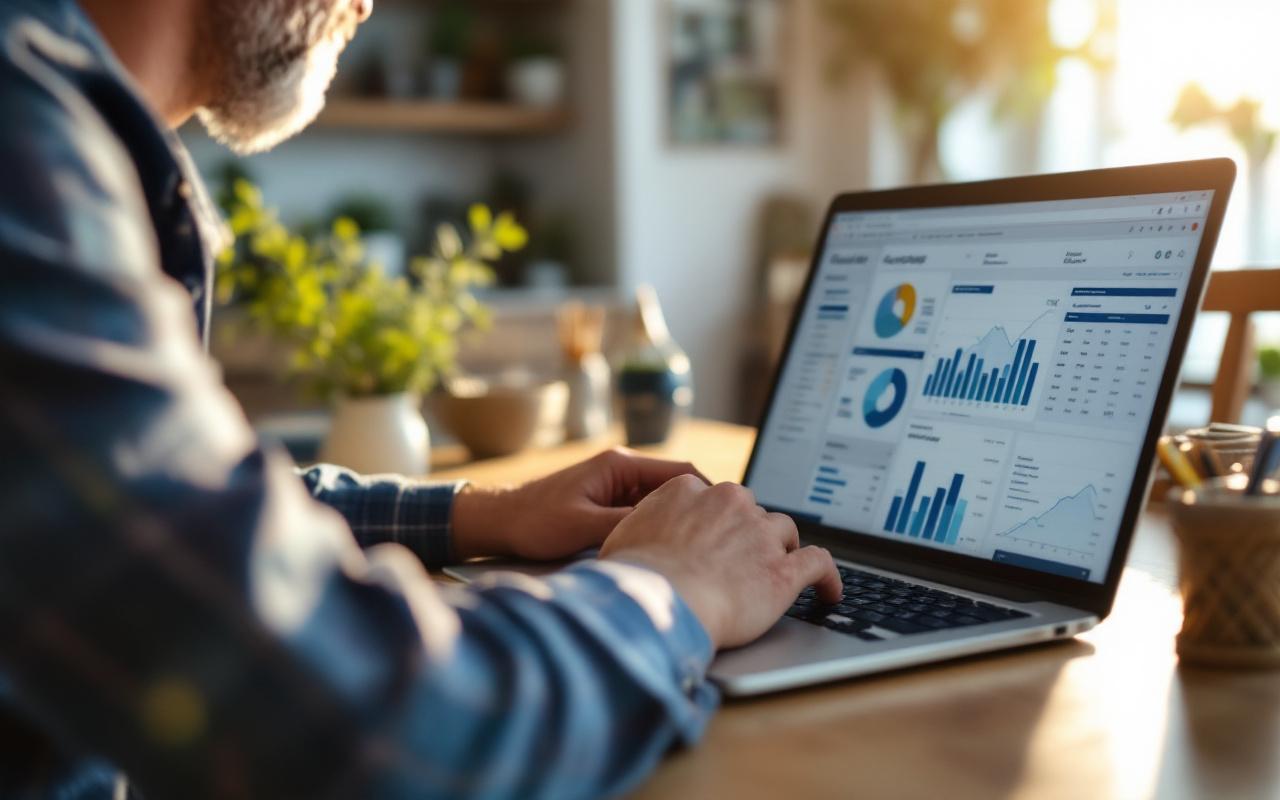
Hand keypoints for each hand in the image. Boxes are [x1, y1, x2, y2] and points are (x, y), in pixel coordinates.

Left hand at [451, 448, 707, 561]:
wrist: (499, 522)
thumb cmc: (535, 522)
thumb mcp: (584, 527)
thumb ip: (627, 525)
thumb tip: (669, 534)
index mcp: (620, 465)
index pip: (682, 472)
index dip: (709, 494)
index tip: (729, 519)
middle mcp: (622, 469)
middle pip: (677, 487)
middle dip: (699, 510)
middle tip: (721, 539)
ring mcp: (616, 486)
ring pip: (663, 502)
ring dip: (678, 522)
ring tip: (701, 549)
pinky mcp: (608, 503)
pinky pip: (645, 512)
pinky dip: (658, 528)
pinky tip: (668, 551)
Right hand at [599, 477, 842, 649]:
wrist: (661, 602)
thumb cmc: (633, 577)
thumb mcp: (621, 538)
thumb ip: (640, 528)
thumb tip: (635, 539)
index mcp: (690, 491)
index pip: (713, 498)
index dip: (717, 519)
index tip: (717, 535)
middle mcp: (730, 503)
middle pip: (751, 510)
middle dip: (749, 531)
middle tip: (743, 556)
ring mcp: (761, 535)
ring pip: (784, 530)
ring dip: (784, 546)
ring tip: (784, 564)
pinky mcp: (784, 570)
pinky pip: (819, 564)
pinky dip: (829, 578)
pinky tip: (831, 592)